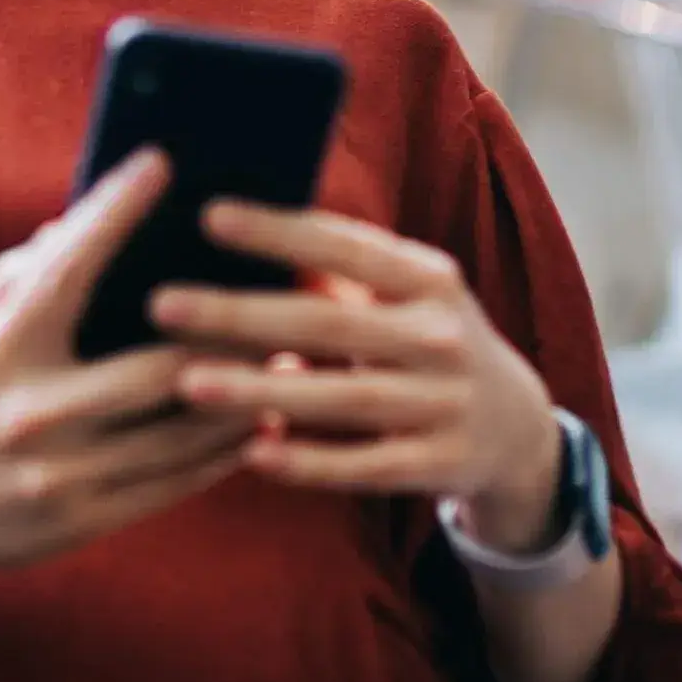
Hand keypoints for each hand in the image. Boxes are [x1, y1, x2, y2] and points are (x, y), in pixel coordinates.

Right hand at [0, 151, 255, 585]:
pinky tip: (258, 427)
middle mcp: (29, 410)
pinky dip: (223, 455)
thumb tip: (75, 224)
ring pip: (179, 433)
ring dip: (244, 398)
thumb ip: (18, 278)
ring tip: (289, 366)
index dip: (115, 212)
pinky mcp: (78, 521)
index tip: (162, 163)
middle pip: (156, 368)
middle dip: (229, 339)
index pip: (66, 268)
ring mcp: (57, 472)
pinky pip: (172, 485)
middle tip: (280, 304)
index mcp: (0, 349)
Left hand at [149, 205, 567, 552]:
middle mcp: (442, 336)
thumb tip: (237, 229)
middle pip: (329, 324)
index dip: (278, 231)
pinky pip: (364, 465)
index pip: (346, 246)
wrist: (518, 429)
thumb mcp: (408, 296)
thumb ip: (341, 270)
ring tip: (190, 382)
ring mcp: (446, 404)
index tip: (208, 216)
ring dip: (262, 391)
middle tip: (163, 304)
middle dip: (243, 314)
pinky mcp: (440, 464)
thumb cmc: (427, 342)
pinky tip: (250, 453)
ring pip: (342, 398)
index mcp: (429, 279)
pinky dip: (308, 462)